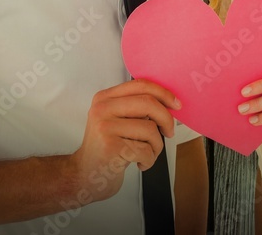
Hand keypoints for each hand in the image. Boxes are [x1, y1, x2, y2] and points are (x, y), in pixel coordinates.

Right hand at [70, 80, 180, 201]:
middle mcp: (102, 109)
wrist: (84, 176)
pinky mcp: (111, 148)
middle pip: (148, 103)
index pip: (140, 85)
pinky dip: (149, 160)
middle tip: (169, 132)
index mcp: (105, 98)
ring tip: (147, 154)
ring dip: (156, 146)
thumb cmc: (108, 148)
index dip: (163, 93)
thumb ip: (136, 107)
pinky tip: (140, 164)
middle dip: (166, 119)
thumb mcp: (116, 120)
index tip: (176, 105)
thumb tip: (170, 102)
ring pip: (150, 129)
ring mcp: (105, 128)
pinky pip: (145, 150)